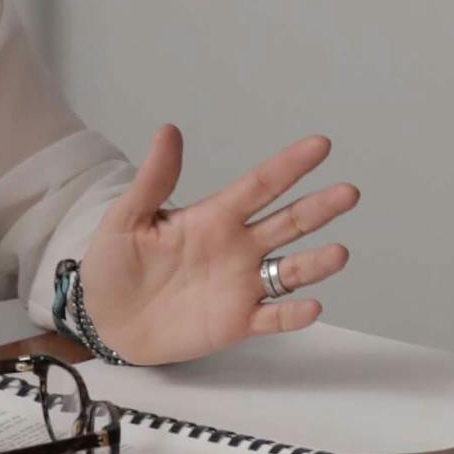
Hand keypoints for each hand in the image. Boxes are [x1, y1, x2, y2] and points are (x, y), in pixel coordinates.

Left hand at [67, 127, 359, 365]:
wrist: (105, 320)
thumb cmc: (115, 265)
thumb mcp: (127, 218)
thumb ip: (153, 181)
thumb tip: (169, 131)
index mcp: (214, 218)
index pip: (259, 186)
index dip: (289, 166)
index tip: (320, 146)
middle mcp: (238, 248)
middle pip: (287, 224)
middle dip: (319, 209)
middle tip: (348, 193)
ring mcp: (241, 286)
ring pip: (289, 271)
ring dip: (315, 263)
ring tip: (339, 253)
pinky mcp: (237, 322)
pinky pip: (272, 318)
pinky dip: (293, 315)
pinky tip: (311, 306)